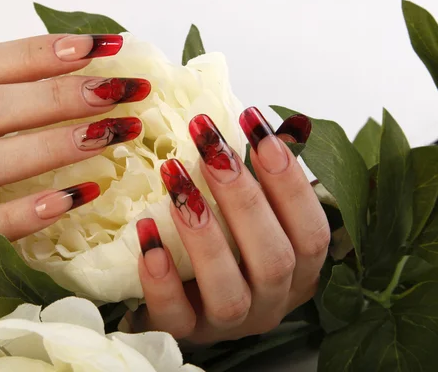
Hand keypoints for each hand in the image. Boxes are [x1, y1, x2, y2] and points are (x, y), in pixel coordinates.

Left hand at [134, 110, 329, 343]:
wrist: (187, 304)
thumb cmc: (228, 247)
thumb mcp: (252, 214)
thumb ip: (264, 178)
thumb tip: (284, 124)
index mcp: (299, 270)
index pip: (311, 228)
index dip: (289, 177)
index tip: (254, 122)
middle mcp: (272, 300)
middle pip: (273, 258)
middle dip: (242, 197)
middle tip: (209, 145)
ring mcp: (230, 324)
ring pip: (228, 292)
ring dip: (204, 234)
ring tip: (174, 179)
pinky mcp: (186, 334)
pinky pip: (176, 316)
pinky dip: (161, 277)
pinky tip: (145, 232)